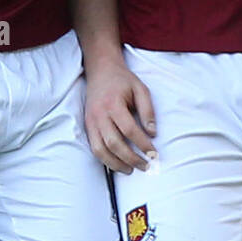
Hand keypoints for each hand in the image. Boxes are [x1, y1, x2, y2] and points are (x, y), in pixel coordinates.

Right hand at [83, 59, 156, 173]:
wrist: (100, 70)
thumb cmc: (122, 80)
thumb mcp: (140, 89)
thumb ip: (148, 110)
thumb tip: (153, 133)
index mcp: (113, 103)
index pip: (129, 129)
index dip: (142, 144)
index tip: (153, 153)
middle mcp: (99, 114)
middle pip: (114, 143)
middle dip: (131, 158)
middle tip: (145, 166)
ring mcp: (91, 122)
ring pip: (100, 150)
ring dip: (116, 164)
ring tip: (131, 170)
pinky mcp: (87, 126)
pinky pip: (94, 148)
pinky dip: (105, 159)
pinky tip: (117, 164)